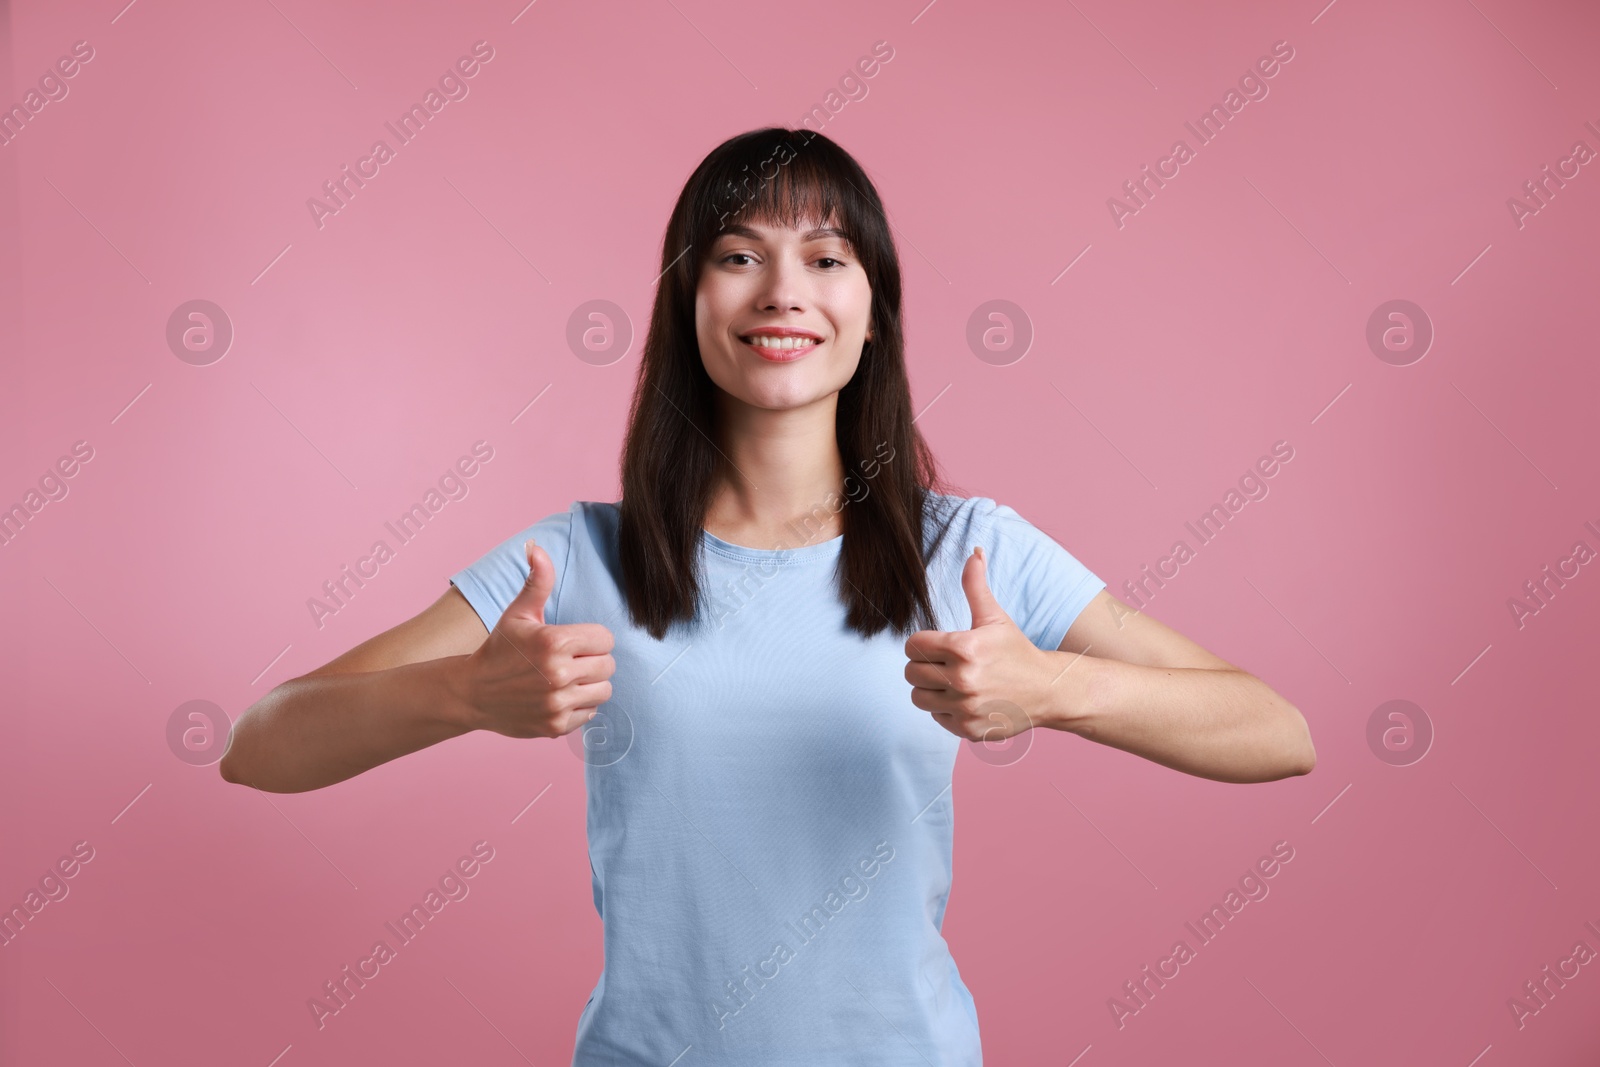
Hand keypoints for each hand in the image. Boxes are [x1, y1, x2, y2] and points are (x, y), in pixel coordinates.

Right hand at [461, 540, 615, 738]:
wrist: (471, 692)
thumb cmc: (499, 649)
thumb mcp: (518, 613)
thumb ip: (537, 581)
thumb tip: (536, 546)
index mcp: (555, 642)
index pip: (606, 639)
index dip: (592, 639)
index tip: (574, 642)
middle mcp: (558, 674)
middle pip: (608, 665)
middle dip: (593, 661)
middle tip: (570, 661)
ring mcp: (557, 702)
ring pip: (603, 690)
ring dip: (590, 685)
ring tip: (567, 679)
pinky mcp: (556, 725)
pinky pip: (590, 713)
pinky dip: (579, 706)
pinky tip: (558, 697)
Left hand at [904, 546, 1052, 741]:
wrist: (1047, 690)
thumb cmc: (1017, 651)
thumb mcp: (995, 618)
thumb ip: (976, 586)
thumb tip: (974, 551)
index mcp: (964, 647)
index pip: (912, 645)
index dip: (921, 643)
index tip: (937, 645)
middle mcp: (962, 679)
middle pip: (910, 672)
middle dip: (923, 665)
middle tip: (944, 664)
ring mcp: (964, 707)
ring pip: (918, 697)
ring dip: (930, 689)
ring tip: (951, 682)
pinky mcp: (967, 728)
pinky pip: (936, 717)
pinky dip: (945, 709)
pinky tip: (965, 699)